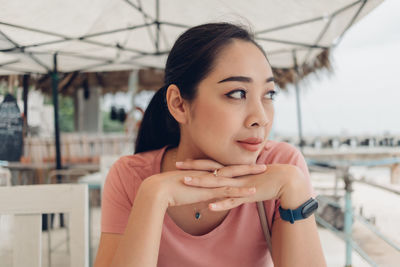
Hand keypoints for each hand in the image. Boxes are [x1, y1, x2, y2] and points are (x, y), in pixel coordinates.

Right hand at [140, 168, 258, 208]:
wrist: (159, 189)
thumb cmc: (168, 190)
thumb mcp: (183, 188)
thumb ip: (192, 189)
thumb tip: (195, 191)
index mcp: (204, 173)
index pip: (223, 167)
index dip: (235, 165)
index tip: (246, 162)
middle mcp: (209, 174)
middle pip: (232, 168)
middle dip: (248, 165)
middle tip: (262, 162)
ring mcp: (210, 182)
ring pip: (234, 177)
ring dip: (250, 174)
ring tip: (264, 170)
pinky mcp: (208, 191)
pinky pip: (229, 191)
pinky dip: (241, 191)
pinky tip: (253, 192)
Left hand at [176, 159, 308, 210]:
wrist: (285, 179)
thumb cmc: (266, 177)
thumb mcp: (247, 175)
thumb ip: (235, 177)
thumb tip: (225, 176)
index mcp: (233, 170)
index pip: (211, 164)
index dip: (195, 163)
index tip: (181, 162)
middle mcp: (234, 175)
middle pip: (209, 170)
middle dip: (193, 169)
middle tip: (176, 167)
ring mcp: (239, 185)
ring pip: (217, 184)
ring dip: (201, 183)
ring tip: (186, 182)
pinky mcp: (247, 195)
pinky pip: (231, 201)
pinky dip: (220, 204)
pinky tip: (209, 207)